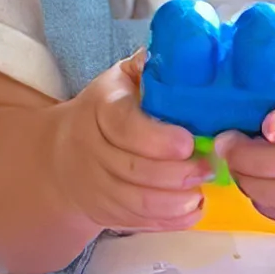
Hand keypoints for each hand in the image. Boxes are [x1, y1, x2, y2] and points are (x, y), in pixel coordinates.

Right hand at [51, 51, 211, 233]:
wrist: (66, 156)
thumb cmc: (111, 111)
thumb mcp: (124, 81)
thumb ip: (150, 71)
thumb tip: (185, 51)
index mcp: (100, 109)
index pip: (123, 126)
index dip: (157, 139)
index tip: (189, 142)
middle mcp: (92, 148)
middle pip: (135, 170)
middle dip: (177, 174)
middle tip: (209, 169)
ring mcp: (97, 184)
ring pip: (138, 201)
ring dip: (176, 201)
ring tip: (202, 192)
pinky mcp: (107, 213)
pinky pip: (141, 222)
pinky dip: (171, 221)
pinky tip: (194, 211)